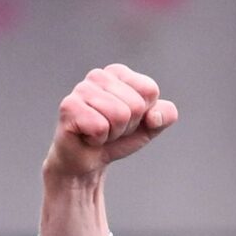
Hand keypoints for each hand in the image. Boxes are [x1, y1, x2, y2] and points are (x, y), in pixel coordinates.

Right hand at [46, 65, 176, 183]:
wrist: (87, 162)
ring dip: (113, 134)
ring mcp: (81, 89)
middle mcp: (99, 75)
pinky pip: (100, 127)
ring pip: (119, 115)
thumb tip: (155, 116)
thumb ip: (165, 115)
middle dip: (127, 126)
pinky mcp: (69, 107)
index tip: (127, 121)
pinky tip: (87, 137)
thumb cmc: (117, 139)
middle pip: (136, 105)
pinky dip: (98, 140)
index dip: (144, 115)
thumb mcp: (150, 127)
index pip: (150, 91)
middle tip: (111, 129)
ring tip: (100, 132)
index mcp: (119, 72)